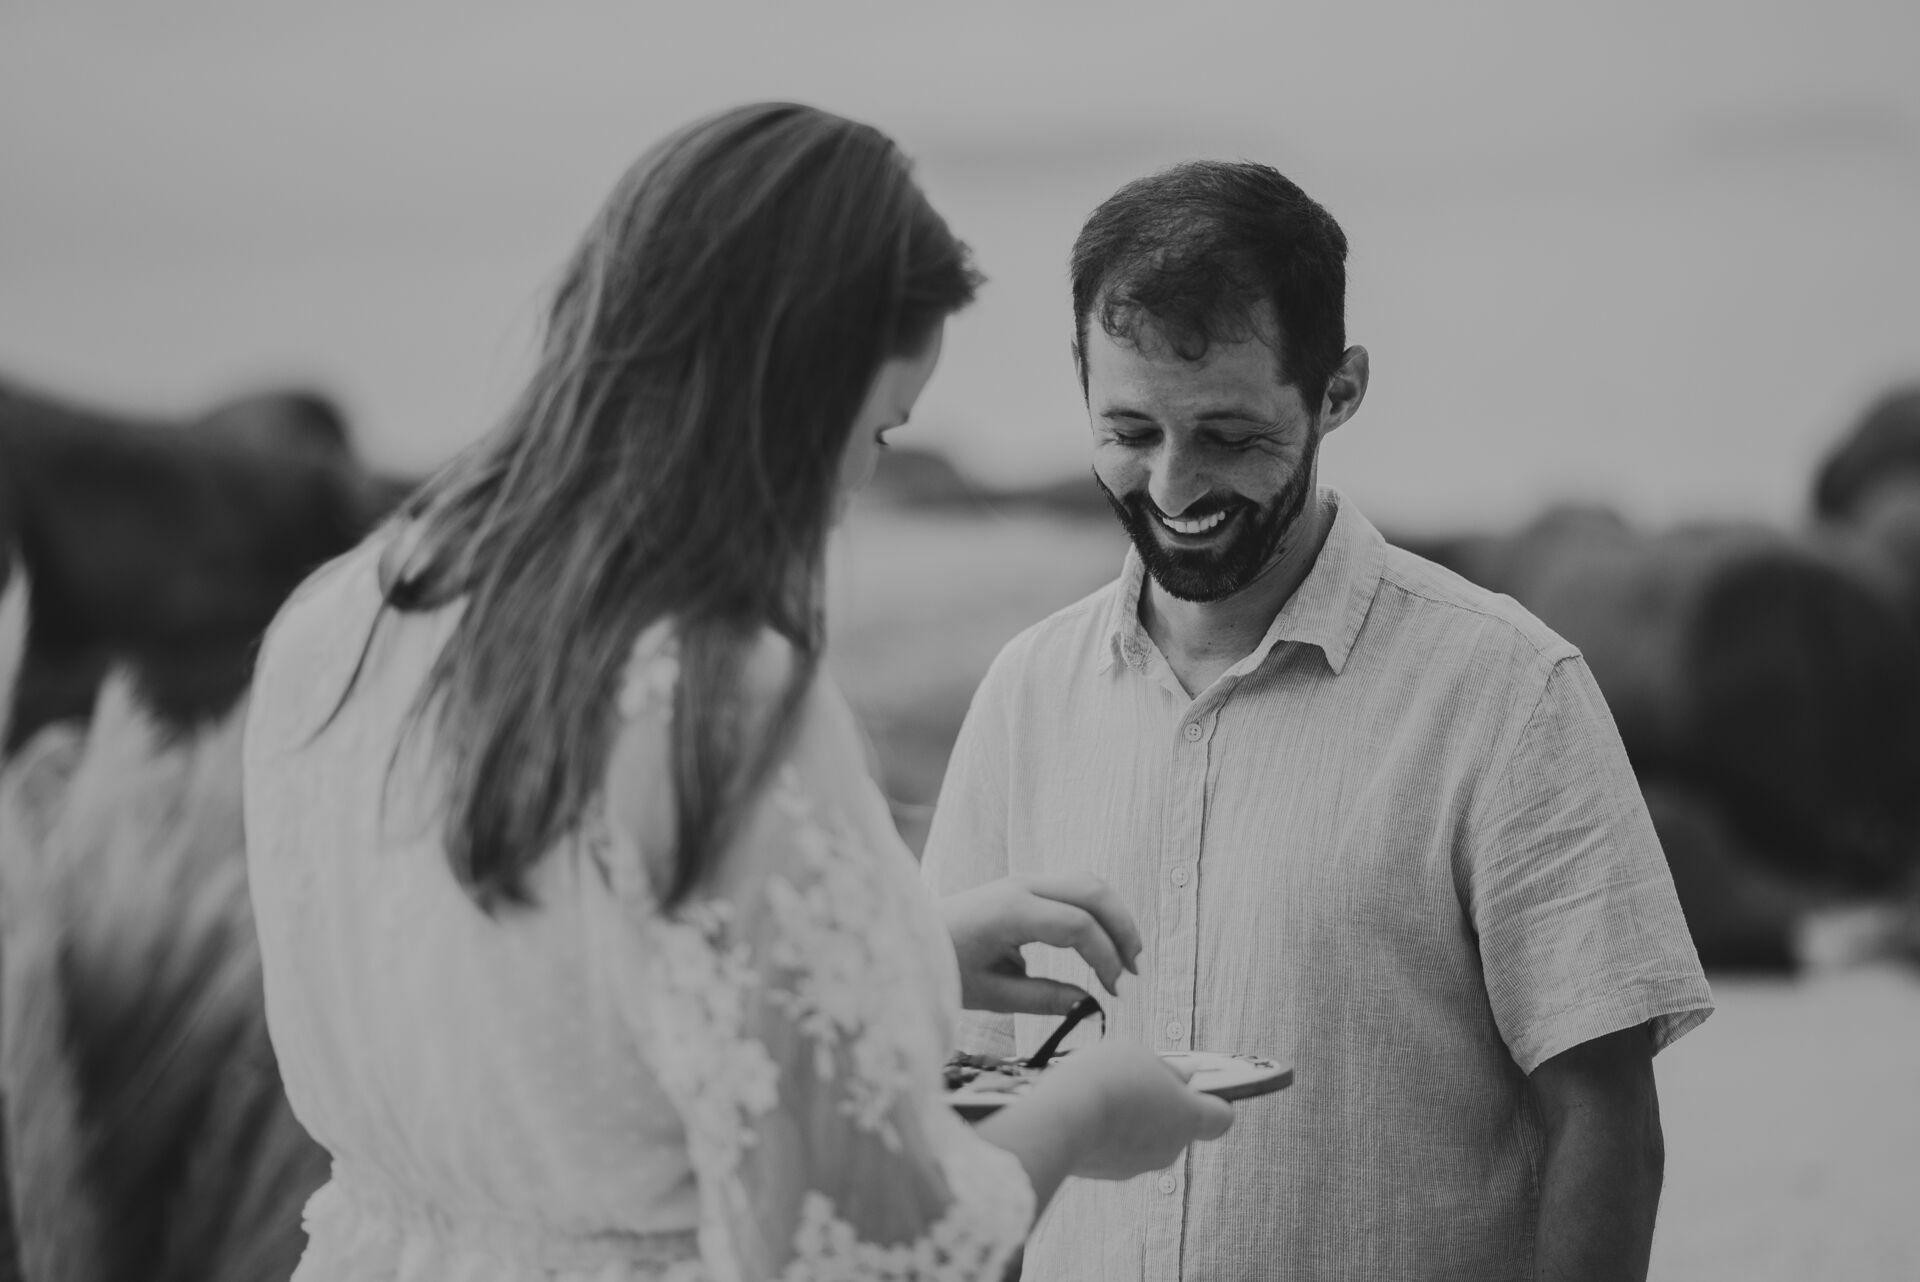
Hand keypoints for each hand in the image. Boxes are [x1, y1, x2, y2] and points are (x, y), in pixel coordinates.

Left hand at [941, 875, 1142, 1014]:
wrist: (912, 937)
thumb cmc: (945, 966)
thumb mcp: (990, 994)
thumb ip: (1042, 998)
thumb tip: (1089, 1003)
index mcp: (1011, 911)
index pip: (1078, 924)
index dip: (1106, 957)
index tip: (1115, 991)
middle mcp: (1021, 887)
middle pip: (1093, 891)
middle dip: (1124, 929)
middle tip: (1135, 971)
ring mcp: (1024, 881)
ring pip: (1088, 882)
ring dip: (1115, 916)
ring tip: (1127, 959)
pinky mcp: (1025, 887)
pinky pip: (1073, 888)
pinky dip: (1098, 911)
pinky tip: (1103, 944)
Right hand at [1033, 1042, 1235, 1180]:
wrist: (1059, 1120)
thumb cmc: (1106, 1080)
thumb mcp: (1140, 1054)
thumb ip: (1165, 1068)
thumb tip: (1180, 1078)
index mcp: (1189, 1118)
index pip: (1221, 1117)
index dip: (1212, 1098)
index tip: (1194, 1083)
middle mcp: (1170, 1148)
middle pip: (1178, 1124)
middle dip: (1162, 1102)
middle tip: (1136, 1077)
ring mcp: (1137, 1165)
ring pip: (1144, 1136)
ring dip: (1131, 1116)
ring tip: (1103, 1092)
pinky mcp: (1106, 1173)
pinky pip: (1115, 1147)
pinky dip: (1106, 1131)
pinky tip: (1085, 1111)